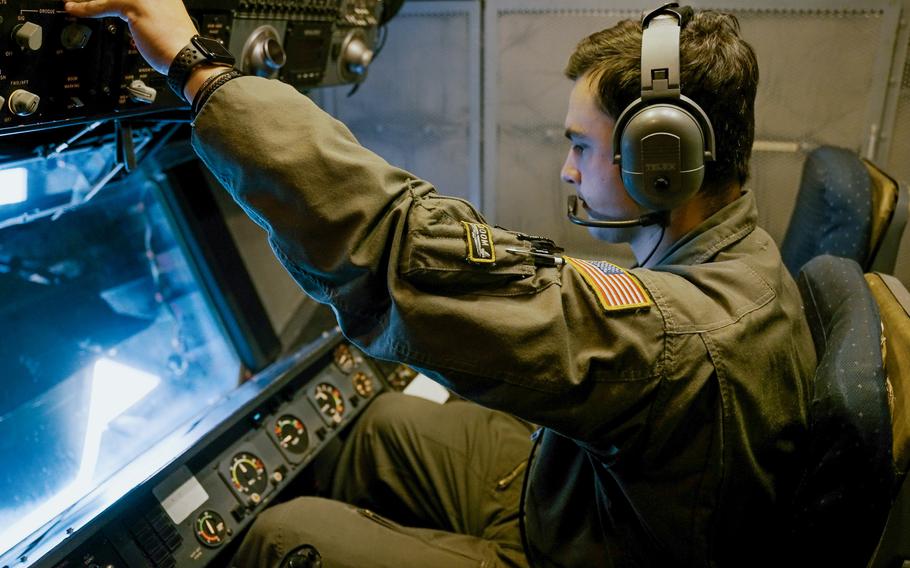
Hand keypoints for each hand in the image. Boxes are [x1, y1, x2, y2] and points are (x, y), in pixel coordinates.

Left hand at [63, 0, 197, 74]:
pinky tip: (75, 8)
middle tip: (79, 0)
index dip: (111, 0)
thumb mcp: (164, 27)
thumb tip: (134, 21)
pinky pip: (104, 3)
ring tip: (74, 2)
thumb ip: (147, 20)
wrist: (189, 59)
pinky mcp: (135, 5)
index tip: (97, 3)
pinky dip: (86, 7)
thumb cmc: (179, 50)